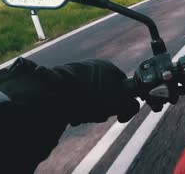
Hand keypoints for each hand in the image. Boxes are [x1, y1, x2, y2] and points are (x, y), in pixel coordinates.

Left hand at [0, 58, 139, 124]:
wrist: (52, 93)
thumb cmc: (90, 96)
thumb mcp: (119, 102)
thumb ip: (131, 105)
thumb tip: (132, 106)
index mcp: (107, 66)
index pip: (121, 84)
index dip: (122, 101)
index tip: (117, 114)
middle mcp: (91, 67)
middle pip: (104, 93)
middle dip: (102, 109)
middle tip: (97, 116)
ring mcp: (74, 74)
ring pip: (88, 98)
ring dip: (87, 112)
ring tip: (80, 118)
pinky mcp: (59, 83)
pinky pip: (73, 99)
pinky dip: (74, 109)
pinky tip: (71, 116)